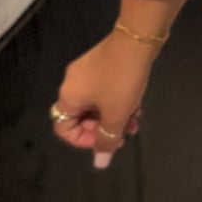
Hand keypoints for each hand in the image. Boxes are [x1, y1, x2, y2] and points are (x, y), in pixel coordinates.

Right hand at [52, 32, 152, 169]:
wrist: (137, 38)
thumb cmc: (122, 80)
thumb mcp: (116, 114)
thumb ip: (107, 140)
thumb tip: (100, 163)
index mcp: (68, 96)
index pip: (64, 129)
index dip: (84, 140)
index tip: (107, 140)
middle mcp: (72, 84)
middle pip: (82, 117)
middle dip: (105, 128)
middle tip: (126, 132)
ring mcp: (87, 71)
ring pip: (97, 104)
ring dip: (115, 115)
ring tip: (136, 120)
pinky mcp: (102, 64)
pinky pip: (105, 90)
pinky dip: (118, 100)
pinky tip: (137, 104)